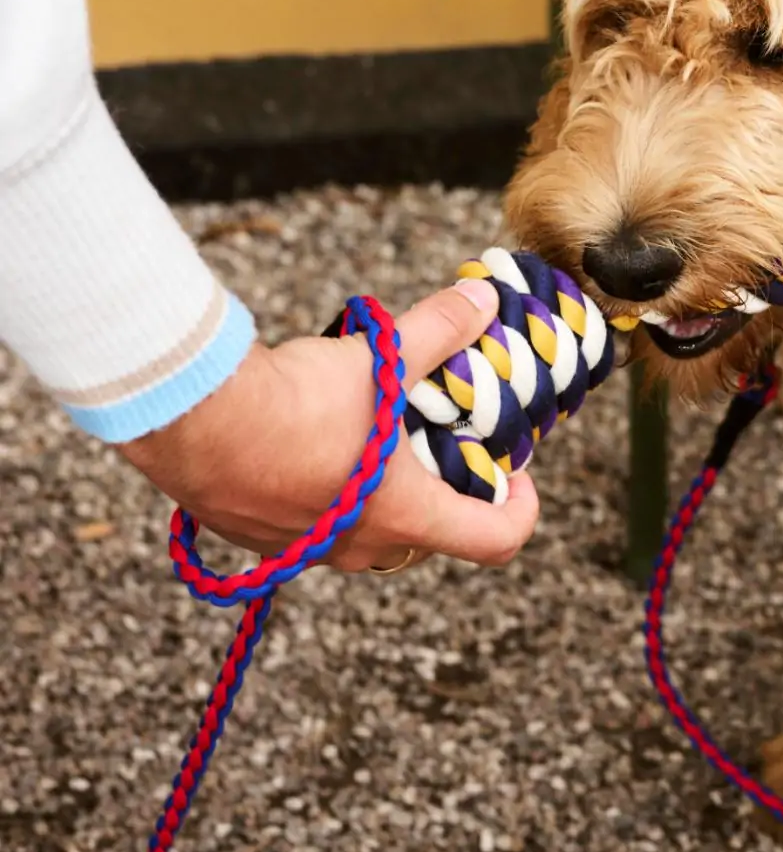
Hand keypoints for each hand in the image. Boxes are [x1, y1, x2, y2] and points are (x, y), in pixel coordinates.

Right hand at [122, 279, 538, 571]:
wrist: (192, 421)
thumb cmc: (293, 402)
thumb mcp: (381, 359)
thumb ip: (439, 330)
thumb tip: (483, 301)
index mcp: (405, 515)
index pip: (495, 541)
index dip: (521, 510)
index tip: (517, 473)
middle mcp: (359, 547)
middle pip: (431, 537)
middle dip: (447, 492)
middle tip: (444, 440)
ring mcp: (306, 550)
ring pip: (369, 534)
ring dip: (385, 493)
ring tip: (378, 433)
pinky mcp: (259, 539)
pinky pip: (313, 528)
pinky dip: (328, 493)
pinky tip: (313, 440)